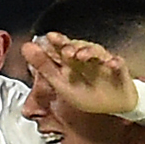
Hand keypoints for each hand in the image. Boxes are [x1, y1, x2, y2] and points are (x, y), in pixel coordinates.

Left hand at [22, 33, 137, 115]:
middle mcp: (87, 58)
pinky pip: (118, 65)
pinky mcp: (119, 70)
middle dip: (73, 46)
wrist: (115, 106)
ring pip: (98, 52)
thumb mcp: (62, 83)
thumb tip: (25, 47)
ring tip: (82, 55)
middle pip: (80, 46)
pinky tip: (111, 63)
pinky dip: (115, 63)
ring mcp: (104, 63)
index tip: (50, 37)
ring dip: (90, 52)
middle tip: (66, 51)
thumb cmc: (88, 93)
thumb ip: (43, 66)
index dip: (57, 42)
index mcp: (72, 61)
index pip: (63, 48)